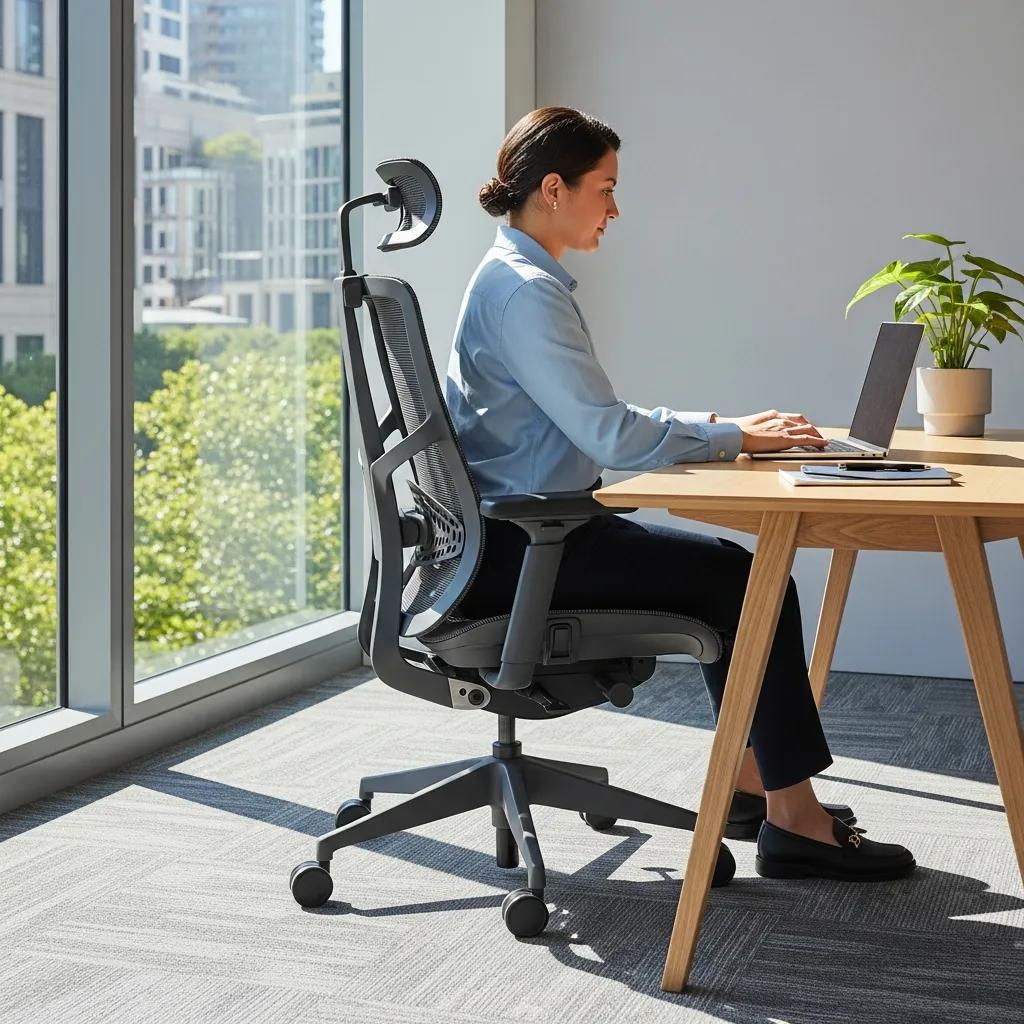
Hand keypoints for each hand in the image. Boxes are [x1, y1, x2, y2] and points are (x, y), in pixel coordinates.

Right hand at [712, 409, 827, 453]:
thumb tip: (758, 431)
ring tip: (823, 442)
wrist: (735, 434)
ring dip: (818, 435)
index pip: (794, 417)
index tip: (808, 427)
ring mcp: (785, 428)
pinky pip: (807, 439)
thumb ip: (760, 426)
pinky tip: (823, 444)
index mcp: (773, 415)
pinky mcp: (786, 439)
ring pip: (808, 429)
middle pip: (804, 422)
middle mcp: (781, 419)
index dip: (803, 423)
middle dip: (813, 429)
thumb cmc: (738, 432)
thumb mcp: (751, 424)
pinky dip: (817, 441)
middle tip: (818, 436)